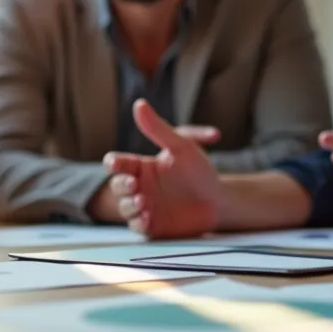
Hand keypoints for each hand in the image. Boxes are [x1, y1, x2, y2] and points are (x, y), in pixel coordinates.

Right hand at [102, 100, 219, 238]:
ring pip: (124, 208)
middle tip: (134, 185)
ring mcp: (144, 208)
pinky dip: (138, 223)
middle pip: (117, 186)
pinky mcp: (153, 227)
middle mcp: (139, 188)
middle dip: (121, 186)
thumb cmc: (200, 171)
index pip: (118, 164)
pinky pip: (138, 227)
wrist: (219, 201)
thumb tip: (139, 104)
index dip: (113, 163)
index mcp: (141, 167)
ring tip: (142, 202)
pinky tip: (146, 218)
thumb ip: (158, 128)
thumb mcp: (181, 147)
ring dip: (128, 206)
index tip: (114, 164)